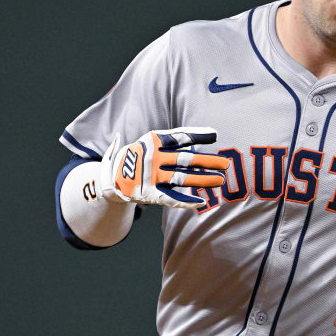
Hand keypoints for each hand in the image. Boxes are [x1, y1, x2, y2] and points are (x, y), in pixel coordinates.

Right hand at [99, 126, 228, 208]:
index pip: (179, 137)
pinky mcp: (149, 194)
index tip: (215, 135)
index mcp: (152, 142)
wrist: (109, 179)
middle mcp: (153, 158)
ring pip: (182, 179)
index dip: (197, 135)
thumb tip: (208, 132)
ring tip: (220, 180)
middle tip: (226, 163)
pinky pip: (171, 198)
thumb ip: (169, 137)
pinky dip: (186, 201)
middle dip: (207, 161)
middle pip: (186, 159)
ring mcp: (152, 177)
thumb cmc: (135, 156)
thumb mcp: (148, 140)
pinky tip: (201, 202)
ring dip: (202, 180)